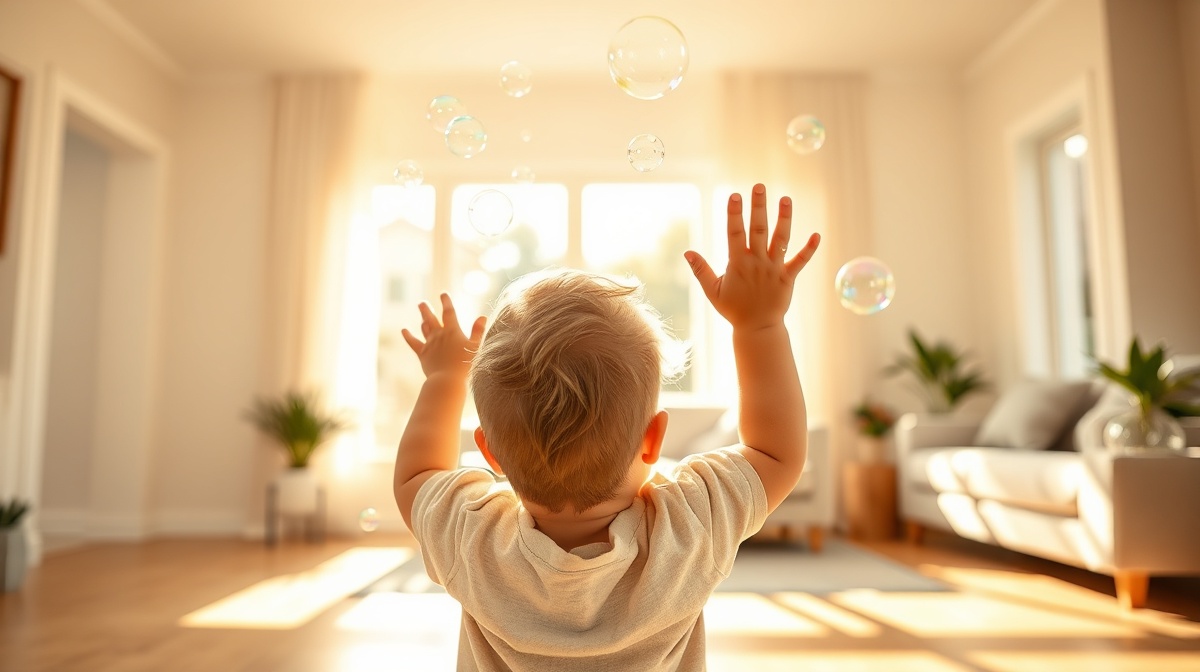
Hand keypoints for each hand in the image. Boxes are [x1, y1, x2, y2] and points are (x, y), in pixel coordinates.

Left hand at [401, 293, 486, 378]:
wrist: (448, 380)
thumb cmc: (465, 364)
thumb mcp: (475, 346)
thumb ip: (478, 331)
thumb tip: (483, 316)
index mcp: (452, 331)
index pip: (448, 312)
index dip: (446, 302)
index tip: (443, 294)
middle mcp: (439, 334)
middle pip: (431, 318)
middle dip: (427, 309)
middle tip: (422, 303)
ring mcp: (429, 344)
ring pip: (424, 327)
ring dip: (422, 318)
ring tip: (421, 311)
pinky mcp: (422, 353)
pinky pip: (413, 342)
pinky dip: (408, 336)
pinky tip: (404, 330)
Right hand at [684, 184, 819, 329]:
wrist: (757, 329)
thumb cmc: (733, 309)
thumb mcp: (713, 291)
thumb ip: (701, 270)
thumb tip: (687, 252)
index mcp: (738, 263)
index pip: (735, 233)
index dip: (735, 214)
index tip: (735, 195)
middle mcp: (757, 262)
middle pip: (758, 230)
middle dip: (758, 207)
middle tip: (759, 187)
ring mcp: (774, 269)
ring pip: (781, 240)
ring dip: (784, 219)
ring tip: (786, 199)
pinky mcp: (788, 278)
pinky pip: (800, 261)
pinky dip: (809, 249)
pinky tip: (817, 235)